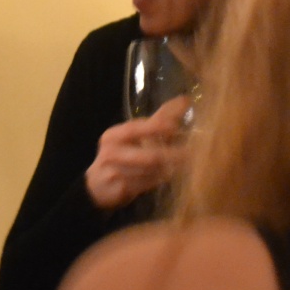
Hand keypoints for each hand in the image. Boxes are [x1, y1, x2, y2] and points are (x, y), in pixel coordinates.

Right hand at [83, 95, 188, 209]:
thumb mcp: (135, 136)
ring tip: (188, 166)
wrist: (96, 187)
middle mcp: (111, 152)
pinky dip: (160, 181)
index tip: (176, 128)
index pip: (137, 128)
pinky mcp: (119, 190)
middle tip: (193, 155)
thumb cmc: (121, 156)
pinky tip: (171, 177)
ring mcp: (114, 172)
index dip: (157, 128)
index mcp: (114, 135)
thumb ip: (159, 119)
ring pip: (151, 172)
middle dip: (173, 155)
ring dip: (170, 170)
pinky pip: (146, 186)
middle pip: (148, 155)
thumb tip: (185, 99)